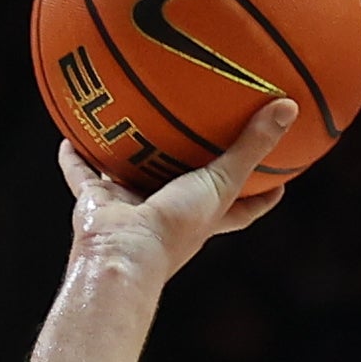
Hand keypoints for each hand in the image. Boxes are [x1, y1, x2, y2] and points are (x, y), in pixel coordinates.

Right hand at [59, 97, 295, 284]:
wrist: (122, 255)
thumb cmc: (176, 227)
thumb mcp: (223, 183)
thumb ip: (252, 147)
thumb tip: (290, 107)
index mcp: (202, 217)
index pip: (240, 210)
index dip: (261, 199)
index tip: (279, 183)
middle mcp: (166, 212)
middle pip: (183, 188)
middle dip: (189, 168)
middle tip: (199, 138)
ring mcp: (130, 208)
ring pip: (131, 177)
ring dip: (130, 157)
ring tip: (133, 126)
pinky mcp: (96, 203)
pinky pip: (82, 174)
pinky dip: (75, 157)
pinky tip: (70, 132)